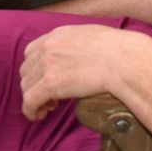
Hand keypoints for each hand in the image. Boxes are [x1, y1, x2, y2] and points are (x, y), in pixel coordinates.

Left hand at [19, 26, 151, 119]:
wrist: (125, 61)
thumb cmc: (119, 52)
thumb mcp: (93, 37)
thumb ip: (79, 44)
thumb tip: (84, 56)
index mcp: (58, 35)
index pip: (32, 52)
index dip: (36, 69)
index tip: (47, 80)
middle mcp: (48, 47)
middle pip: (26, 70)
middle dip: (34, 84)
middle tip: (50, 97)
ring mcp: (47, 64)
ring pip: (26, 86)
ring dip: (34, 98)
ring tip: (48, 107)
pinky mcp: (50, 83)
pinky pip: (29, 101)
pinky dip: (30, 110)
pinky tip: (38, 116)